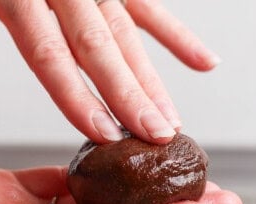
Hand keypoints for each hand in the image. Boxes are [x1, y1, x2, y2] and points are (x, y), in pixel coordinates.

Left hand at [0, 0, 219, 143]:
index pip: (53, 57)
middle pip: (102, 53)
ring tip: (172, 119)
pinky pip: (150, 8)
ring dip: (154, 82)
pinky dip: (176, 37)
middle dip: (132, 99)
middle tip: (157, 137)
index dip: (80, 99)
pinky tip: (202, 64)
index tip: (106, 135)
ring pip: (129, 39)